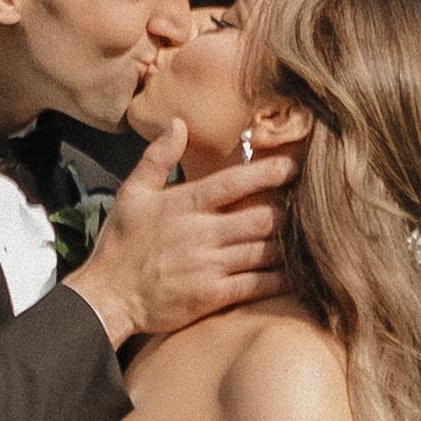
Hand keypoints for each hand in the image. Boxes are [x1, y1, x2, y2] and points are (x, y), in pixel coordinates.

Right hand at [75, 122, 296, 350]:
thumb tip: (178, 123)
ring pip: (264, 251)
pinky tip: (299, 272)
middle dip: (288, 211)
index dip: (268, 173)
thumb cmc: (120, 244)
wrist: (108, 297)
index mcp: (184, 205)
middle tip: (310, 204)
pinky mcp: (213, 296)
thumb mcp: (131, 194)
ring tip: (313, 235)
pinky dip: (281, 278)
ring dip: (290, 243)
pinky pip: (257, 285)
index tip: (294, 165)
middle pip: (260, 218)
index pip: (234, 183)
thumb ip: (156, 157)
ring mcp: (209, 266)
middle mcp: (201, 234)